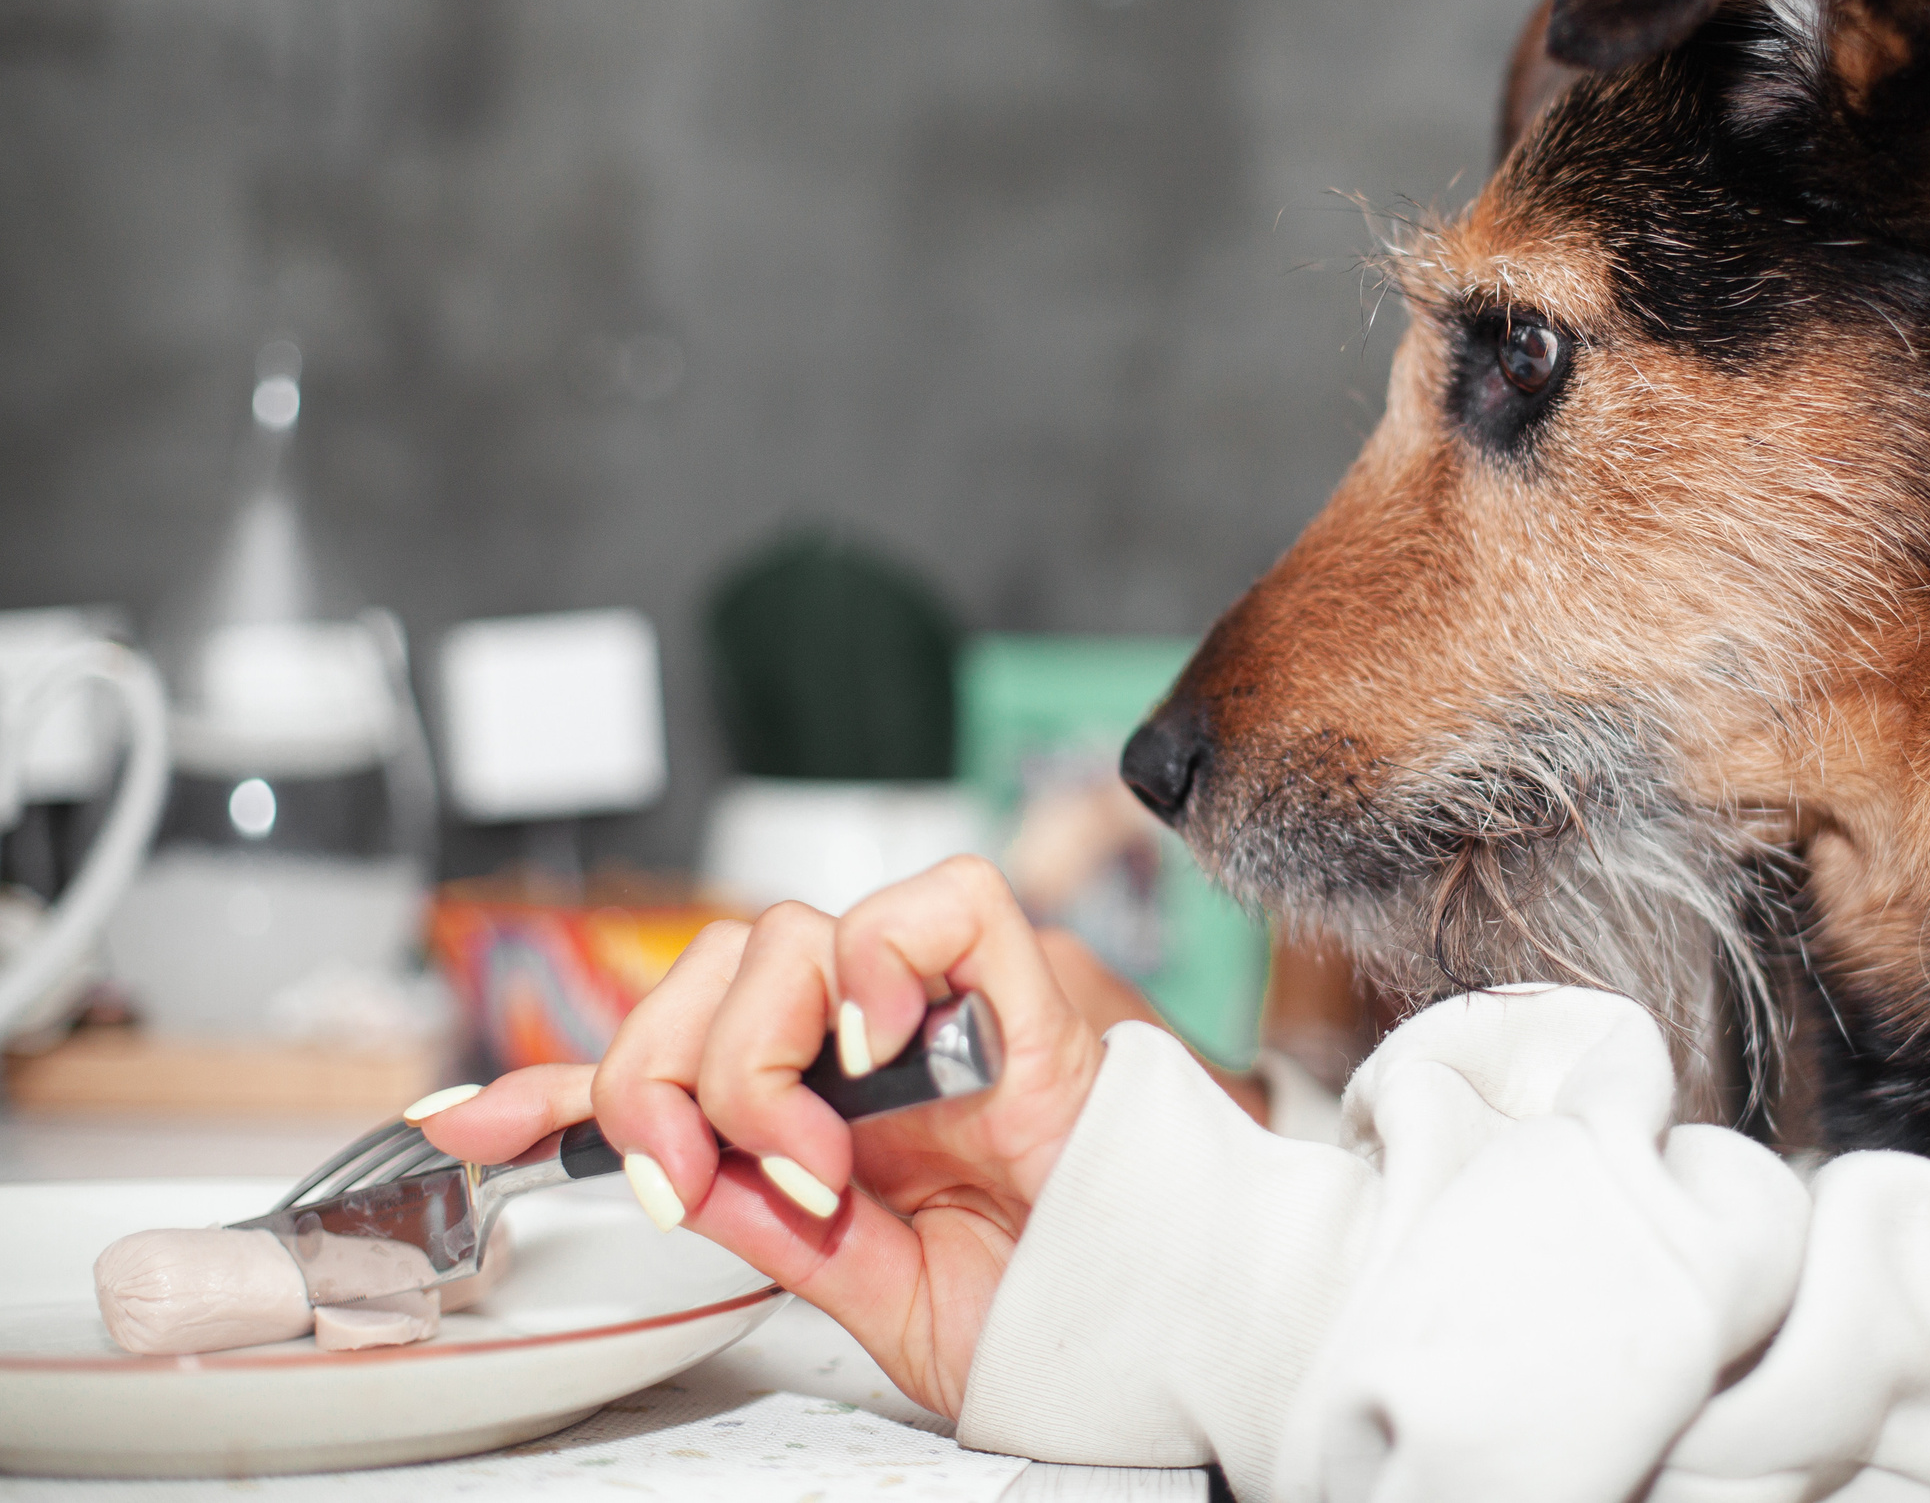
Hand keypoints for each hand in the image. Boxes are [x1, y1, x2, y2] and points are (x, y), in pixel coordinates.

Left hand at [418, 856, 1103, 1416]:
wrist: (1161, 1324)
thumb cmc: (1050, 1303)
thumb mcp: (861, 1289)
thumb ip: (762, 1220)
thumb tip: (666, 1166)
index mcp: (823, 1110)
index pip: (672, 1056)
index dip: (561, 1080)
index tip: (470, 1123)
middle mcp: (870, 1040)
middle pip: (712, 970)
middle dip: (659, 1073)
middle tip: (696, 1177)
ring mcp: (943, 1003)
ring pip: (790, 934)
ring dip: (760, 1051)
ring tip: (812, 1155)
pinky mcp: (1027, 983)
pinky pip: (940, 902)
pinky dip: (882, 962)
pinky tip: (875, 1048)